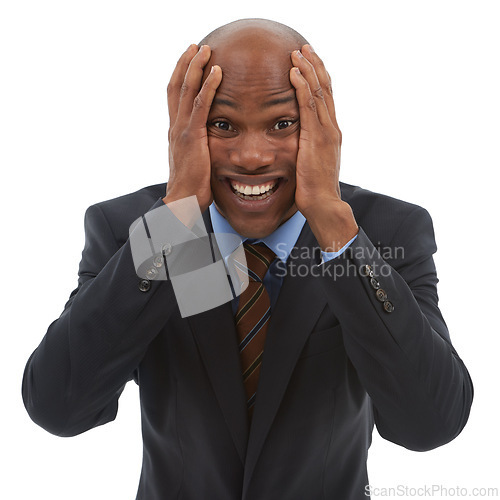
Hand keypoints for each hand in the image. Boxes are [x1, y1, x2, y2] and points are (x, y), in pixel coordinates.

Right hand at [164, 45, 221, 213]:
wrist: (182, 203)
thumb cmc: (191, 187)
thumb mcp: (193, 162)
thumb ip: (197, 148)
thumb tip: (207, 144)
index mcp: (175, 132)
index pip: (175, 97)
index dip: (180, 76)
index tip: (189, 60)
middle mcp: (175, 127)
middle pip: (176, 86)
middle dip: (185, 64)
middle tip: (196, 46)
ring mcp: (182, 131)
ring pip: (187, 90)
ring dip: (196, 67)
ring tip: (206, 49)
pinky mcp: (193, 137)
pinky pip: (201, 106)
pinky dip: (208, 87)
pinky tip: (217, 72)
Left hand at [290, 45, 357, 250]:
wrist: (324, 204)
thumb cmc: (316, 188)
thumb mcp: (314, 163)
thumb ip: (310, 147)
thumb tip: (300, 143)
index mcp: (331, 133)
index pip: (326, 98)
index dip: (318, 77)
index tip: (309, 61)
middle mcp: (332, 128)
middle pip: (326, 88)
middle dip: (315, 65)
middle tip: (304, 47)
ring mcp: (326, 132)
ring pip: (319, 92)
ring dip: (307, 69)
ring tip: (297, 52)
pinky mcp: (316, 138)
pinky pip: (309, 106)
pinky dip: (302, 87)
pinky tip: (294, 73)